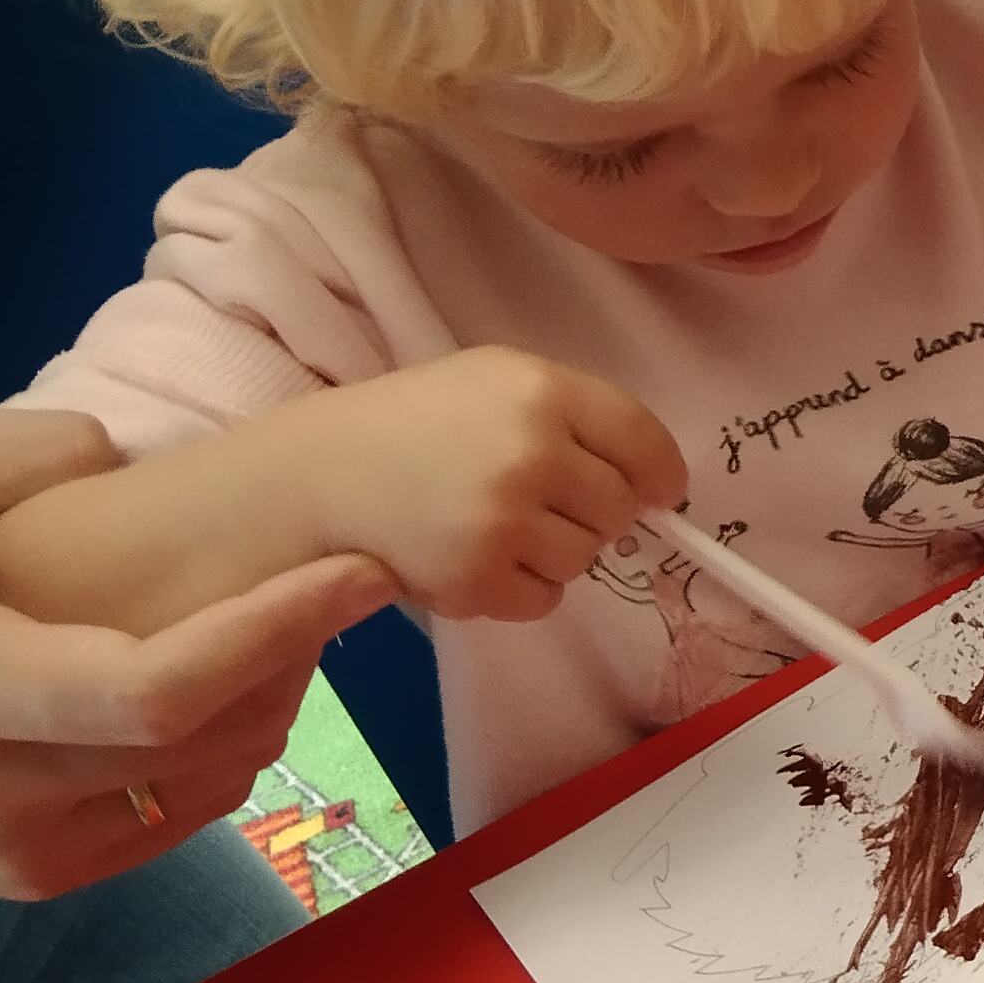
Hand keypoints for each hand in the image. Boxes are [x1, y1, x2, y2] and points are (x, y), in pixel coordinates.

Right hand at [0, 412, 391, 898]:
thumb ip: (9, 453)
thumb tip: (126, 462)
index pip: (162, 688)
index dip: (279, 630)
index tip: (360, 573)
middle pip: (206, 744)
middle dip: (296, 660)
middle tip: (340, 581)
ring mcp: (9, 856)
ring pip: (201, 794)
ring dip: (270, 713)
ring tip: (287, 628)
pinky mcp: (18, 882)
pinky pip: (162, 827)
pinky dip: (216, 761)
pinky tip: (225, 691)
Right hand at [290, 350, 686, 620]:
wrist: (322, 473)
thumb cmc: (421, 422)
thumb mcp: (500, 382)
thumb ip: (582, 420)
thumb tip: (661, 486)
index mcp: (543, 391)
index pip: (646, 443)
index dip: (660, 475)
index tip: (656, 493)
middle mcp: (531, 454)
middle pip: (620, 510)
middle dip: (593, 513)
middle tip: (537, 502)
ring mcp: (503, 521)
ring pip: (586, 559)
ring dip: (554, 552)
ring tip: (494, 525)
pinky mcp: (476, 579)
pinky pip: (544, 600)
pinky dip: (519, 589)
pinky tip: (475, 556)